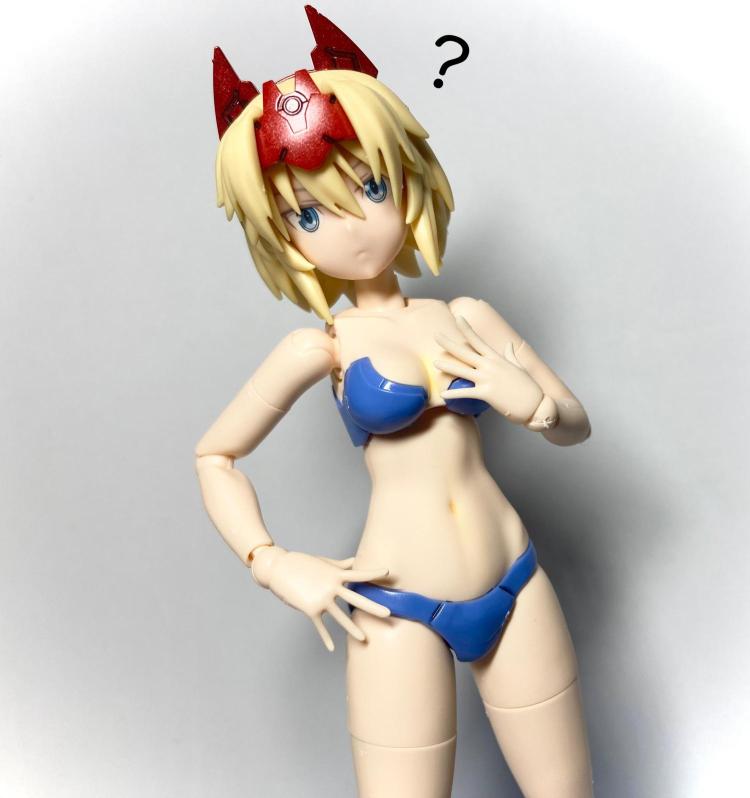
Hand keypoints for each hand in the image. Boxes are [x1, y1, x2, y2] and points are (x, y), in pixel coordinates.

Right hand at [251, 546, 389, 651]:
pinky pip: (320, 626)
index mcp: (335, 575)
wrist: (279, 568)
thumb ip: (341, 565)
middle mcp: (331, 587)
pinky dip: (326, 637)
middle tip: (389, 613)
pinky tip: (332, 648)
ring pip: (341, 617)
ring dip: (353, 629)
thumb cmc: (302, 563)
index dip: (374, 572)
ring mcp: (321, 599)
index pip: (359, 574)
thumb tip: (355, 561)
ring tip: (364, 639)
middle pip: (357, 598)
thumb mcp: (323, 563)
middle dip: (373, 606)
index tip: (388, 571)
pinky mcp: (310, 609)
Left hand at [434, 316, 548, 425]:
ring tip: (434, 363)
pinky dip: (454, 394)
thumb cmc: (529, 388)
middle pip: (465, 352)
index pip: (478, 340)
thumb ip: (511, 356)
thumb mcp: (519, 368)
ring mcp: (488, 379)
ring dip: (448, 367)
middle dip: (449, 344)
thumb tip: (509, 345)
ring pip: (462, 371)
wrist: (537, 405)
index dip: (467, 329)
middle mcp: (491, 366)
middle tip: (436, 335)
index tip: (457, 318)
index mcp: (497, 358)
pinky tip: (443, 396)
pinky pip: (466, 393)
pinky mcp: (487, 394)